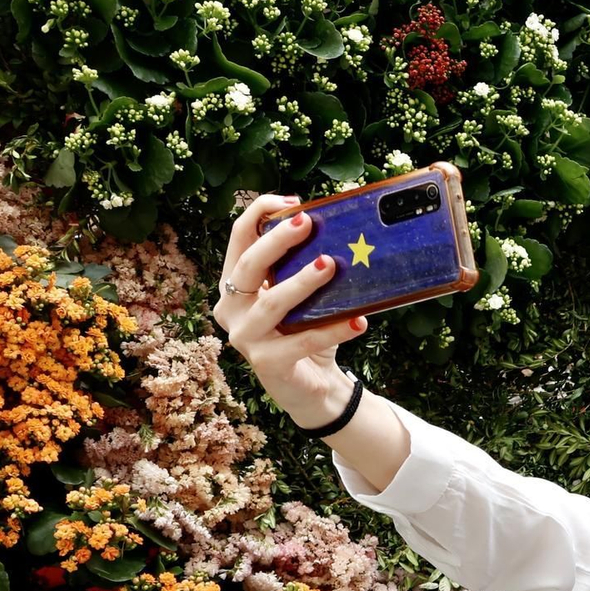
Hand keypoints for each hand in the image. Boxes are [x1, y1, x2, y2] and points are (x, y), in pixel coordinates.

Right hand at [211, 193, 368, 427]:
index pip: (238, 239)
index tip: (292, 202)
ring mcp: (244, 337)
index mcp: (234, 284)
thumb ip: (303, 269)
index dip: (259, 214)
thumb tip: (338, 232)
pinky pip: (302, 341)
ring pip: (272, 302)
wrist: (311, 388)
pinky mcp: (266, 363)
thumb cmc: (303, 335)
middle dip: (277, 241)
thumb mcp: (301, 299)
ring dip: (303, 282)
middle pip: (248, 266)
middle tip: (307, 222)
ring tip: (331, 266)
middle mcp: (230, 308)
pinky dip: (332, 330)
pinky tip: (358, 321)